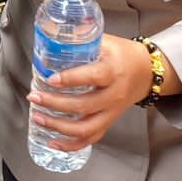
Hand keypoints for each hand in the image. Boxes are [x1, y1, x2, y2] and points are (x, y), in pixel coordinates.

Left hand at [27, 34, 154, 151]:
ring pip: (86, 128)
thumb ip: (81, 40)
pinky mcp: (108, 122)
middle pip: (84, 106)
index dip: (71, 79)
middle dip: (55, 104)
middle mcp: (114, 94)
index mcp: (113, 71)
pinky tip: (53, 142)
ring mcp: (112, 111)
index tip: (51, 79)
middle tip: (35, 97)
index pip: (93, 77)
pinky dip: (71, 144)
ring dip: (59, 127)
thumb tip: (52, 36)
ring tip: (38, 118)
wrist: (146, 71)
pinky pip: (91, 138)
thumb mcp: (106, 41)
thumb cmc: (123, 55)